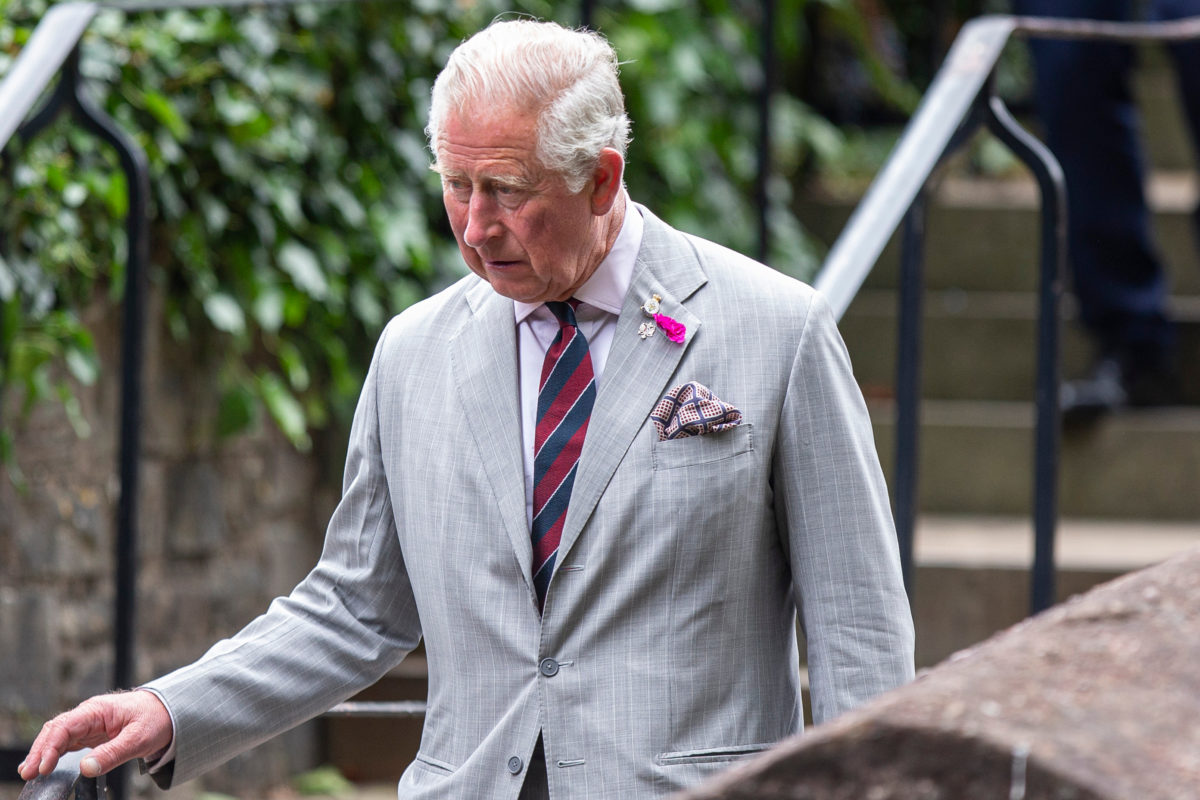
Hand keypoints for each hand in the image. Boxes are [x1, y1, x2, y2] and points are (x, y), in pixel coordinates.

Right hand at [19, 690, 172, 779]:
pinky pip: (67, 742)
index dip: (50, 747)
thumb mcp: (138, 738)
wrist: (170, 711)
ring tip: (29, 773)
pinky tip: (43, 766)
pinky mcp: (91, 733)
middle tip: (28, 774)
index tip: (43, 767)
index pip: (65, 726)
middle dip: (40, 751)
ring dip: (43, 753)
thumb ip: (112, 753)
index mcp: (98, 710)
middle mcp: (89, 715)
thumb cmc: (157, 719)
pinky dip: (53, 754)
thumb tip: (86, 769)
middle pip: (55, 730)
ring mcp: (89, 724)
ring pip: (58, 736)